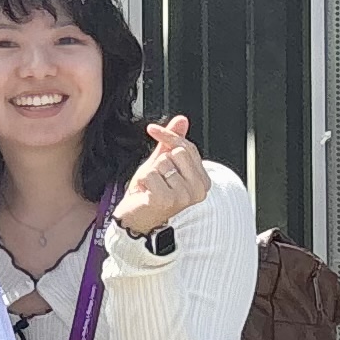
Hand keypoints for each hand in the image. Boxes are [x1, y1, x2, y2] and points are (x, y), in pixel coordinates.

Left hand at [113, 115, 208, 238]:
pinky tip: (145, 194)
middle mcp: (198, 190)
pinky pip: (149, 174)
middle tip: (156, 179)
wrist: (136, 219)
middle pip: (175, 153)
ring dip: (149, 173)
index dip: (168, 136)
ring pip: (161, 163)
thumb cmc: (150, 193)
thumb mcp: (162, 164)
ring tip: (151, 188)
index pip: (187, 147)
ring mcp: (184, 196)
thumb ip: (172, 143)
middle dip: (159, 162)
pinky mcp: (166, 199)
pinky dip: (142, 182)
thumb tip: (182, 119)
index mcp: (203, 181)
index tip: (152, 129)